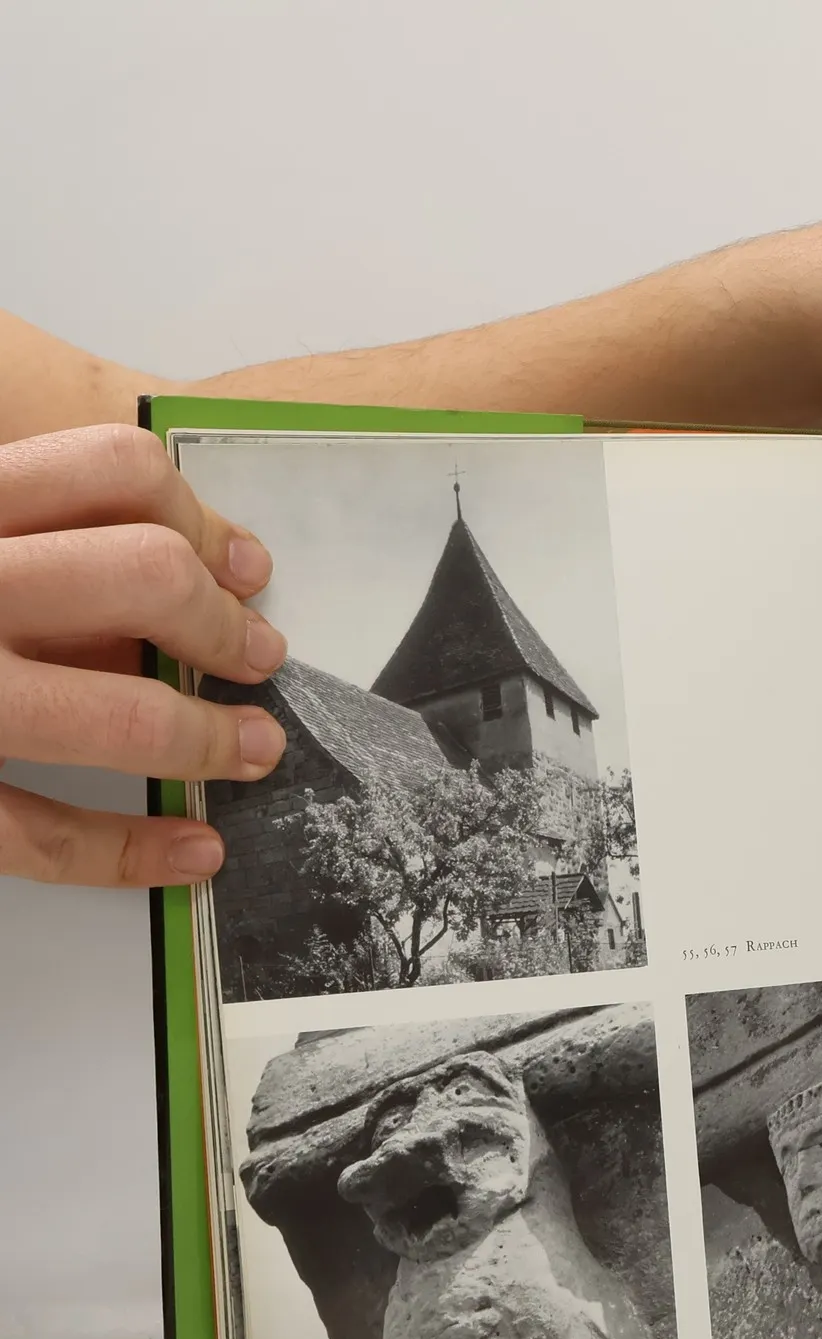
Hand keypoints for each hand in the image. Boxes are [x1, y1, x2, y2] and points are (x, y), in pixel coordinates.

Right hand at [0, 425, 286, 885]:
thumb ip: (31, 540)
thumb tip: (199, 570)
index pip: (111, 469)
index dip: (200, 518)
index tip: (241, 566)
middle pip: (142, 577)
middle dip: (223, 626)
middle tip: (255, 658)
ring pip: (118, 715)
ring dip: (209, 737)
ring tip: (251, 748)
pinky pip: (42, 833)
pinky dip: (133, 852)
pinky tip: (192, 850)